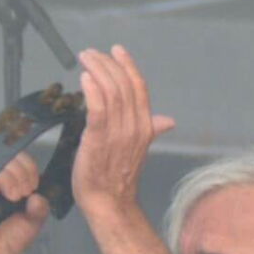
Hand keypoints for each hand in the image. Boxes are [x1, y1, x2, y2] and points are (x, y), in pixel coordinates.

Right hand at [0, 153, 49, 253]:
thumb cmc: (4, 246)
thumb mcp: (30, 227)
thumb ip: (39, 211)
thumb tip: (39, 198)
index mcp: (10, 184)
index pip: (18, 158)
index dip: (27, 167)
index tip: (31, 187)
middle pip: (5, 155)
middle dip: (19, 172)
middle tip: (19, 194)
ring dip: (6, 176)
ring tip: (9, 196)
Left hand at [72, 45, 174, 221]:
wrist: (110, 203)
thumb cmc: (118, 177)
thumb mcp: (137, 148)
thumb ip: (151, 128)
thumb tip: (168, 121)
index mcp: (145, 126)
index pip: (140, 87)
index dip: (128, 65)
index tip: (116, 50)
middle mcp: (134, 126)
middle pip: (123, 85)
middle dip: (106, 63)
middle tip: (90, 53)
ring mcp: (117, 133)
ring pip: (110, 92)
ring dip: (97, 70)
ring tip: (85, 59)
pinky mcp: (98, 140)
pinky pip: (98, 109)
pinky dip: (92, 91)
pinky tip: (85, 78)